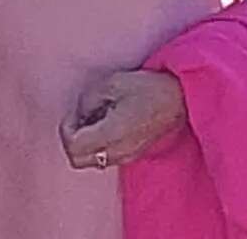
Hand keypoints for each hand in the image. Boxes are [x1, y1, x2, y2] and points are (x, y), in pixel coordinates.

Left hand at [60, 65, 186, 170]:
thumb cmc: (148, 87)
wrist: (180, 99)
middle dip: (72, 140)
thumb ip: (88, 100)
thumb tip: (80, 113)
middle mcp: (116, 152)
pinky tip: (108, 124)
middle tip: (79, 118)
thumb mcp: (112, 83)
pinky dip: (98, 146)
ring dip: (85, 144)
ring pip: (91, 162)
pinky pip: (105, 158)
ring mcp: (125, 157)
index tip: (73, 113)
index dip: (66, 129)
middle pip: (78, 161)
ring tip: (96, 119)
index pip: (73, 147)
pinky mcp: (132, 155)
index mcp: (111, 134)